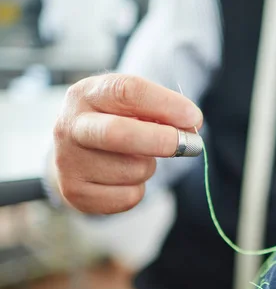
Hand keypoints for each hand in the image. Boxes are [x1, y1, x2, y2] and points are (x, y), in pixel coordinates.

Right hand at [53, 74, 202, 213]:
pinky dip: (138, 189)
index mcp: (86, 94)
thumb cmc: (113, 122)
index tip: (194, 117)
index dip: (165, 104)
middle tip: (188, 145)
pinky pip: (128, 197)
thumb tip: (191, 124)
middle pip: (118, 134)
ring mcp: (69, 161)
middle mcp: (70, 125)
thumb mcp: (130, 106)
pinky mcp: (76, 193)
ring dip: (149, 167)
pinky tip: (123, 178)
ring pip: (132, 170)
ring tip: (136, 158)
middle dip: (160, 140)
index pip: (127, 91)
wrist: (73, 154)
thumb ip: (160, 111)